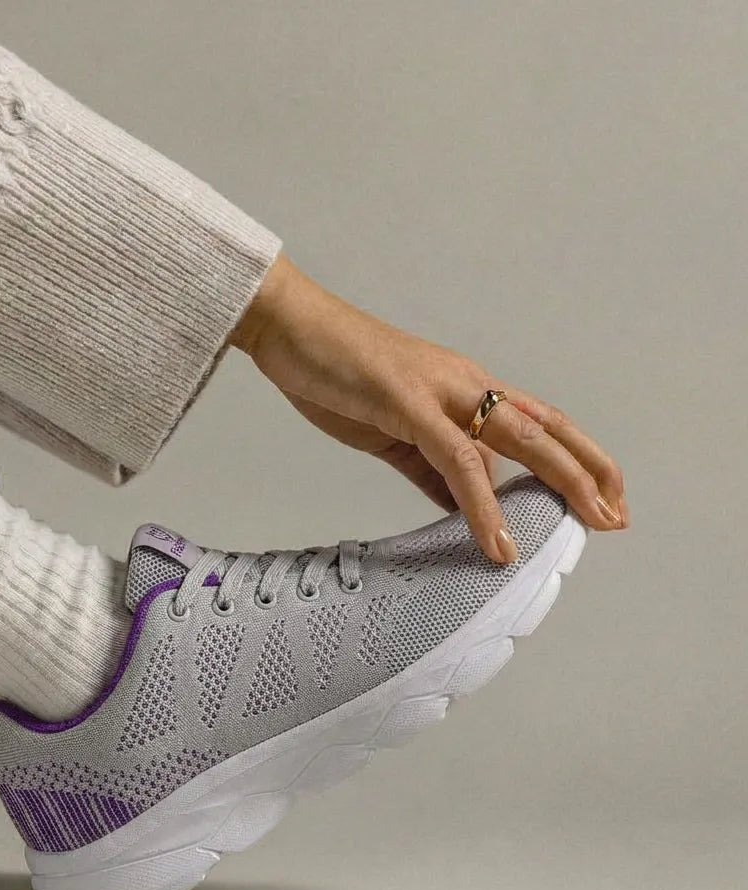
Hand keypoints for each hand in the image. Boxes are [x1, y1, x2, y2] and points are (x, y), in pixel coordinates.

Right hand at [230, 254, 627, 563]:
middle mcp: (466, 385)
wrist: (292, 328)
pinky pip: (458, 459)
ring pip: (521, 438)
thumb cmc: (337, 373)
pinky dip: (483, 504)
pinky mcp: (409, 404)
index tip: (602, 497)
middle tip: (619, 516)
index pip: (538, 423)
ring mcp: (441, 391)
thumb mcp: (394, 431)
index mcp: (463, 389)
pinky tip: (496, 539)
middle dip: (592, 471)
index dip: (577, 458)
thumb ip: (432, 469)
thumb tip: (463, 506)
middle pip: (548, 428)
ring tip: (591, 521)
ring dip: (563, 482)